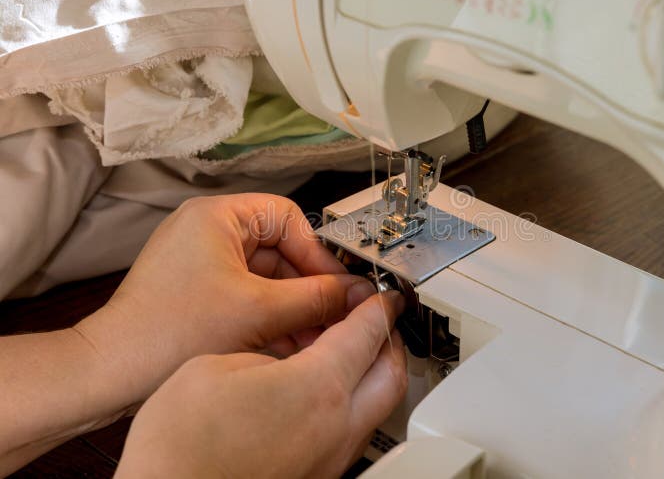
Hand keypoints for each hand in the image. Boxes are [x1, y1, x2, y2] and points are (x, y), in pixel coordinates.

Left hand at [74, 193, 377, 406]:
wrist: (112, 373)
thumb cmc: (166, 332)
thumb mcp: (259, 312)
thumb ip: (317, 299)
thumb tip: (357, 292)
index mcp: (217, 216)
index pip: (290, 219)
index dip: (319, 254)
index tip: (340, 285)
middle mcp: (208, 232)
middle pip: (281, 252)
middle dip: (308, 289)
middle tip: (333, 315)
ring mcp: (202, 264)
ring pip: (267, 280)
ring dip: (294, 309)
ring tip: (314, 338)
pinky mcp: (199, 294)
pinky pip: (249, 298)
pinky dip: (272, 319)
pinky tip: (290, 346)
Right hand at [115, 291, 407, 478]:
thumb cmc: (179, 448)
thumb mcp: (216, 367)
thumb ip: (267, 353)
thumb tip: (287, 356)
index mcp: (316, 388)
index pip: (368, 334)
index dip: (378, 306)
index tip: (383, 296)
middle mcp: (335, 427)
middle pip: (390, 374)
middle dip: (389, 341)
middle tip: (376, 322)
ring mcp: (329, 459)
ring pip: (376, 408)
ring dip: (369, 375)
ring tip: (343, 354)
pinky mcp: (316, 477)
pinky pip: (350, 432)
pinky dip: (347, 405)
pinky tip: (316, 394)